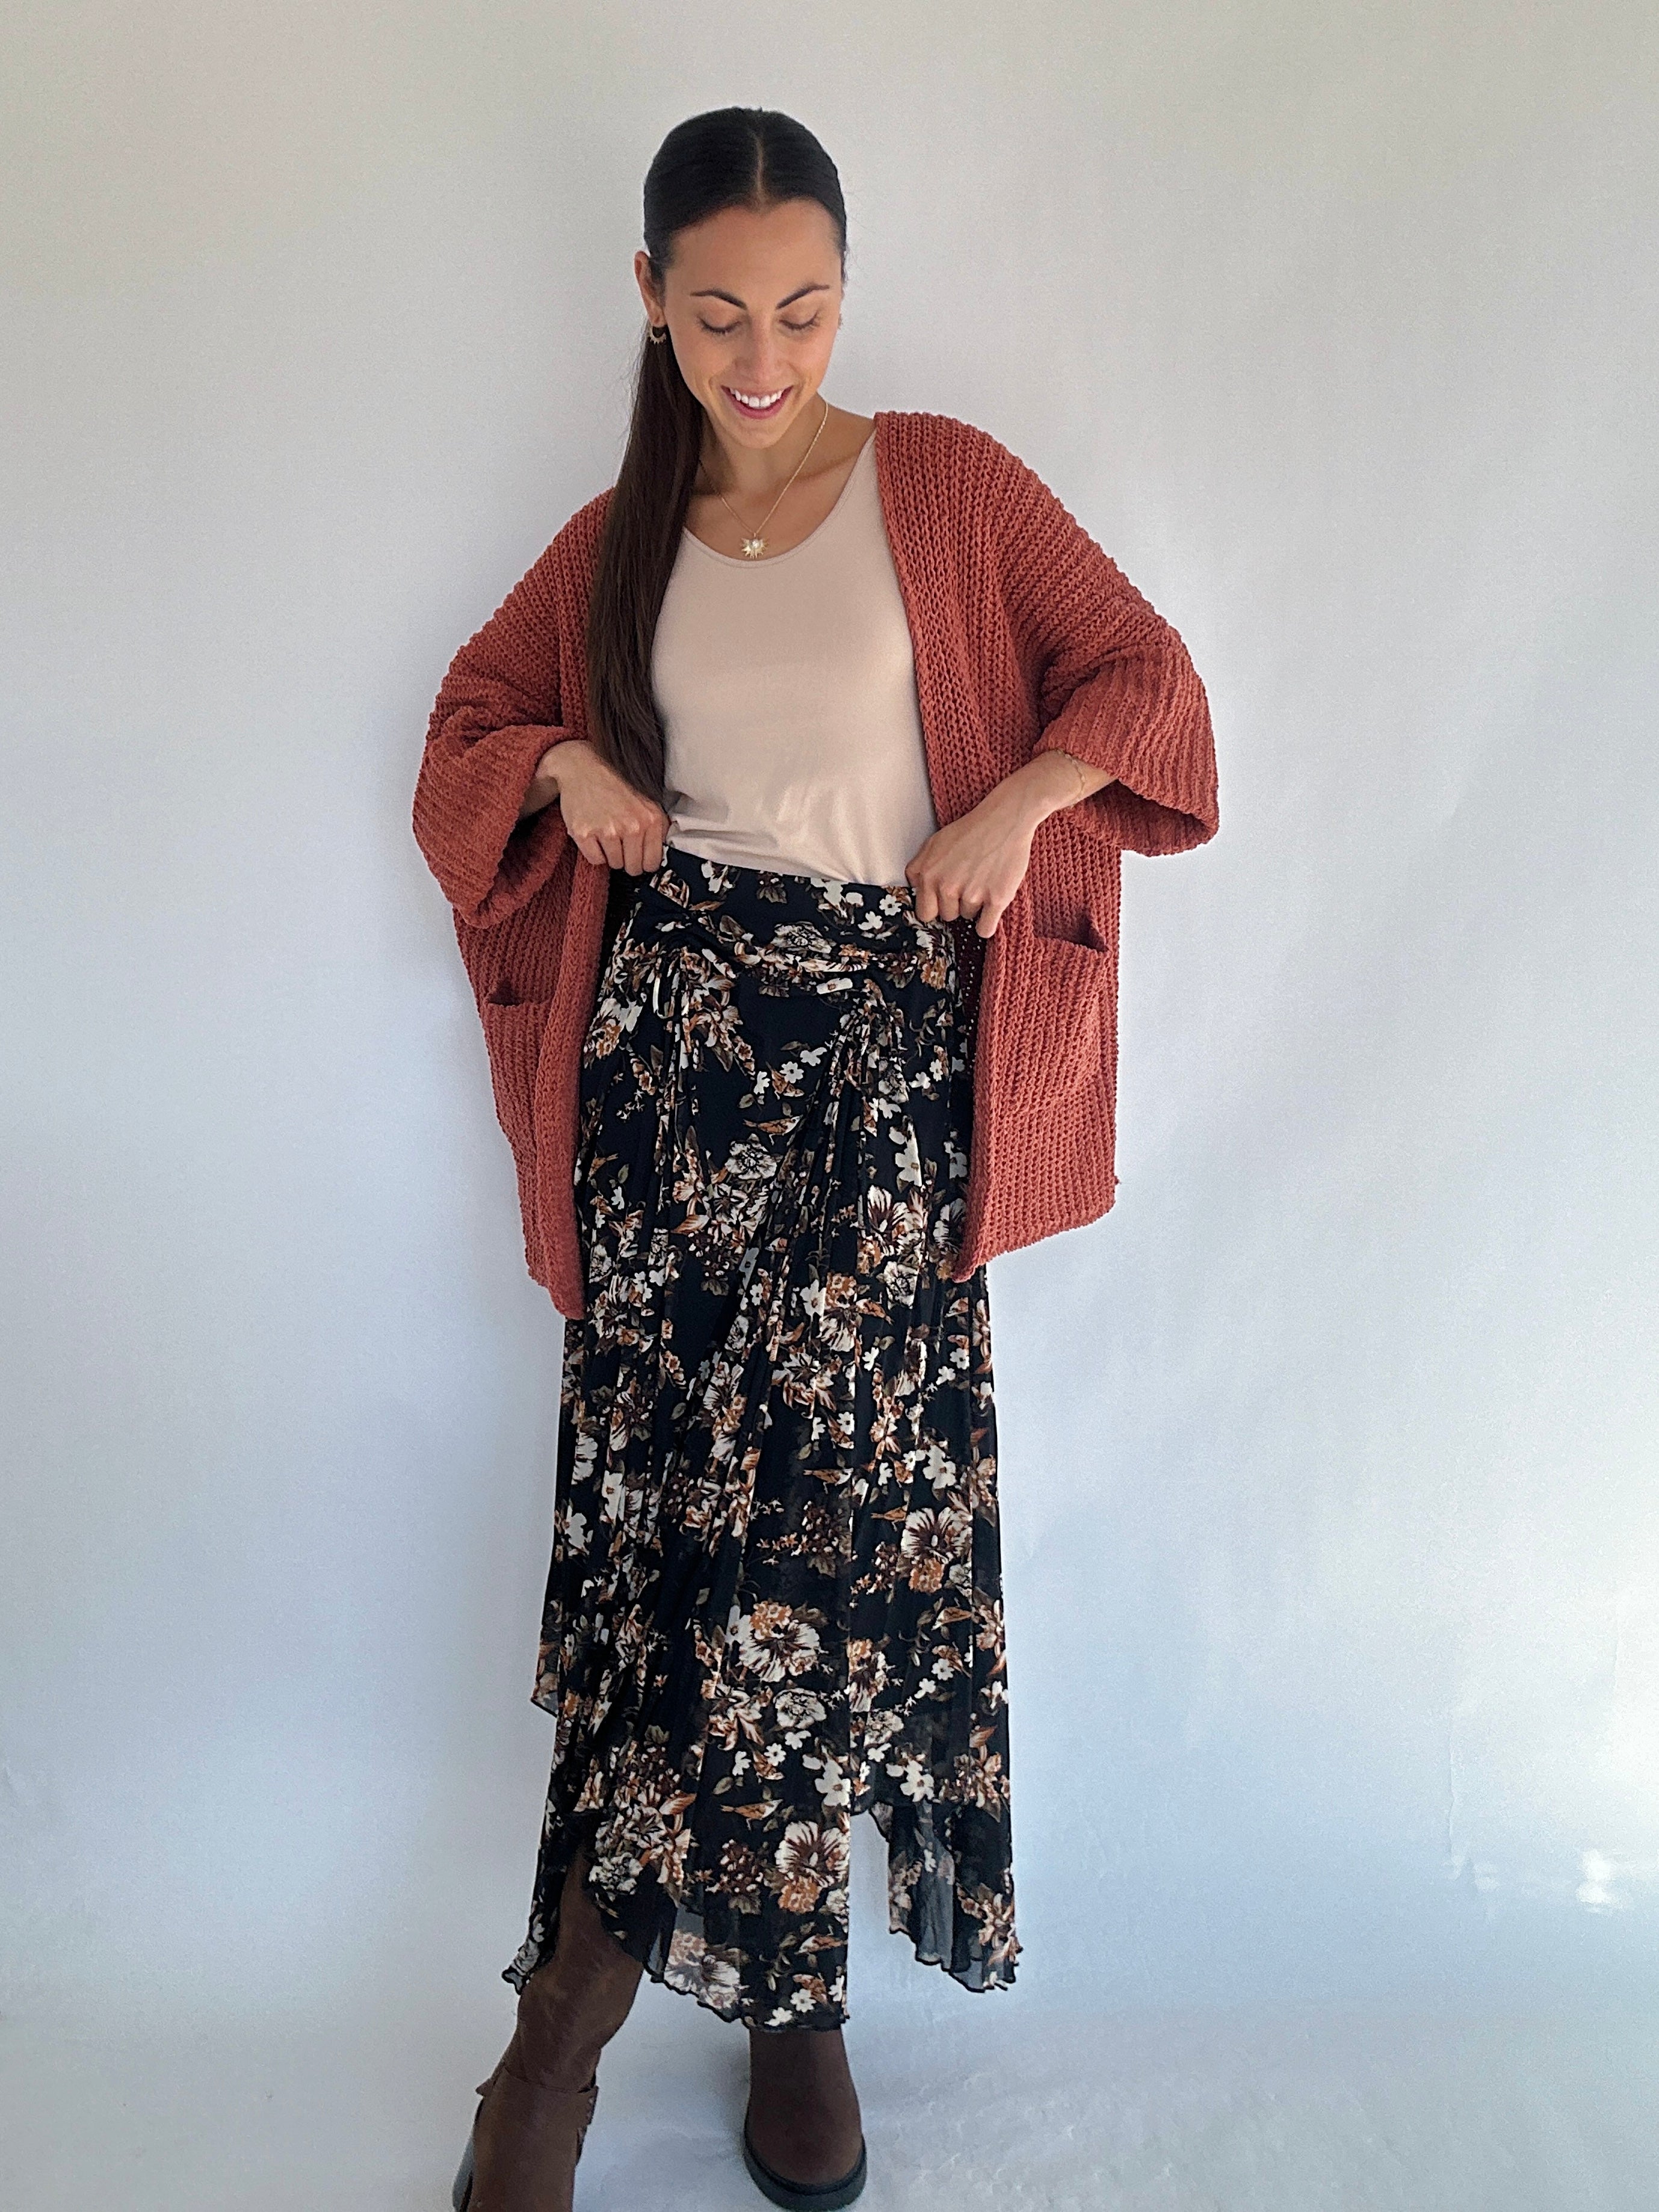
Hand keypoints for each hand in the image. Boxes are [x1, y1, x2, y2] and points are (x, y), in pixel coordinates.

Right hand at [524, 739, 669, 873]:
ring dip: (609, 854)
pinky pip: (595, 860)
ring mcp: (608, 830)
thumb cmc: (614, 786)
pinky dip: (593, 852)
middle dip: (626, 860)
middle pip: (633, 867)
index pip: (653, 863)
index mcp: (651, 819)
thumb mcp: (646, 802)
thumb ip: (657, 828)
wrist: (582, 768)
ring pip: (614, 864)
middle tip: (619, 841)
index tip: (637, 855)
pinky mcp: (585, 834)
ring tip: (605, 832)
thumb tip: (659, 856)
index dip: (643, 862)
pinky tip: (594, 833)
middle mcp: (632, 826)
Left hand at [906, 753, 1089, 936]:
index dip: (936, 906)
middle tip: (968, 885)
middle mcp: (945, 886)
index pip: (924, 912)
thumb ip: (919, 869)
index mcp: (927, 874)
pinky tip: (991, 907)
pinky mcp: (995, 899)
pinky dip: (988, 923)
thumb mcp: (934, 843)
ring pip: (967, 918)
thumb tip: (914, 892)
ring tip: (983, 882)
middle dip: (956, 906)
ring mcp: (971, 894)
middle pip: (947, 917)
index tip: (944, 901)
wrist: (1004, 819)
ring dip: (975, 907)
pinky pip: (985, 929)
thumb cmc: (971, 830)